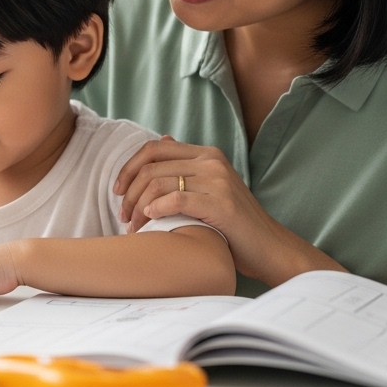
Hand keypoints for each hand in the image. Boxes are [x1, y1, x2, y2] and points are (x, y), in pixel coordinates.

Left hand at [113, 136, 343, 285]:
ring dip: (138, 207)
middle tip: (123, 217)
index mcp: (206, 154)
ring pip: (159, 183)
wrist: (269, 247)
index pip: (153, 149)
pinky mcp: (221, 203)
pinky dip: (156, 209)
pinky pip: (177, 199)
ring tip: (134, 227)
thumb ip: (187, 165)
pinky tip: (150, 221)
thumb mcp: (210, 187)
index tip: (117, 191)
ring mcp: (218, 180)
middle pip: (151, 167)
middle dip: (128, 193)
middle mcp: (211, 161)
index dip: (128, 168)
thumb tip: (163, 139)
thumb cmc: (233, 223)